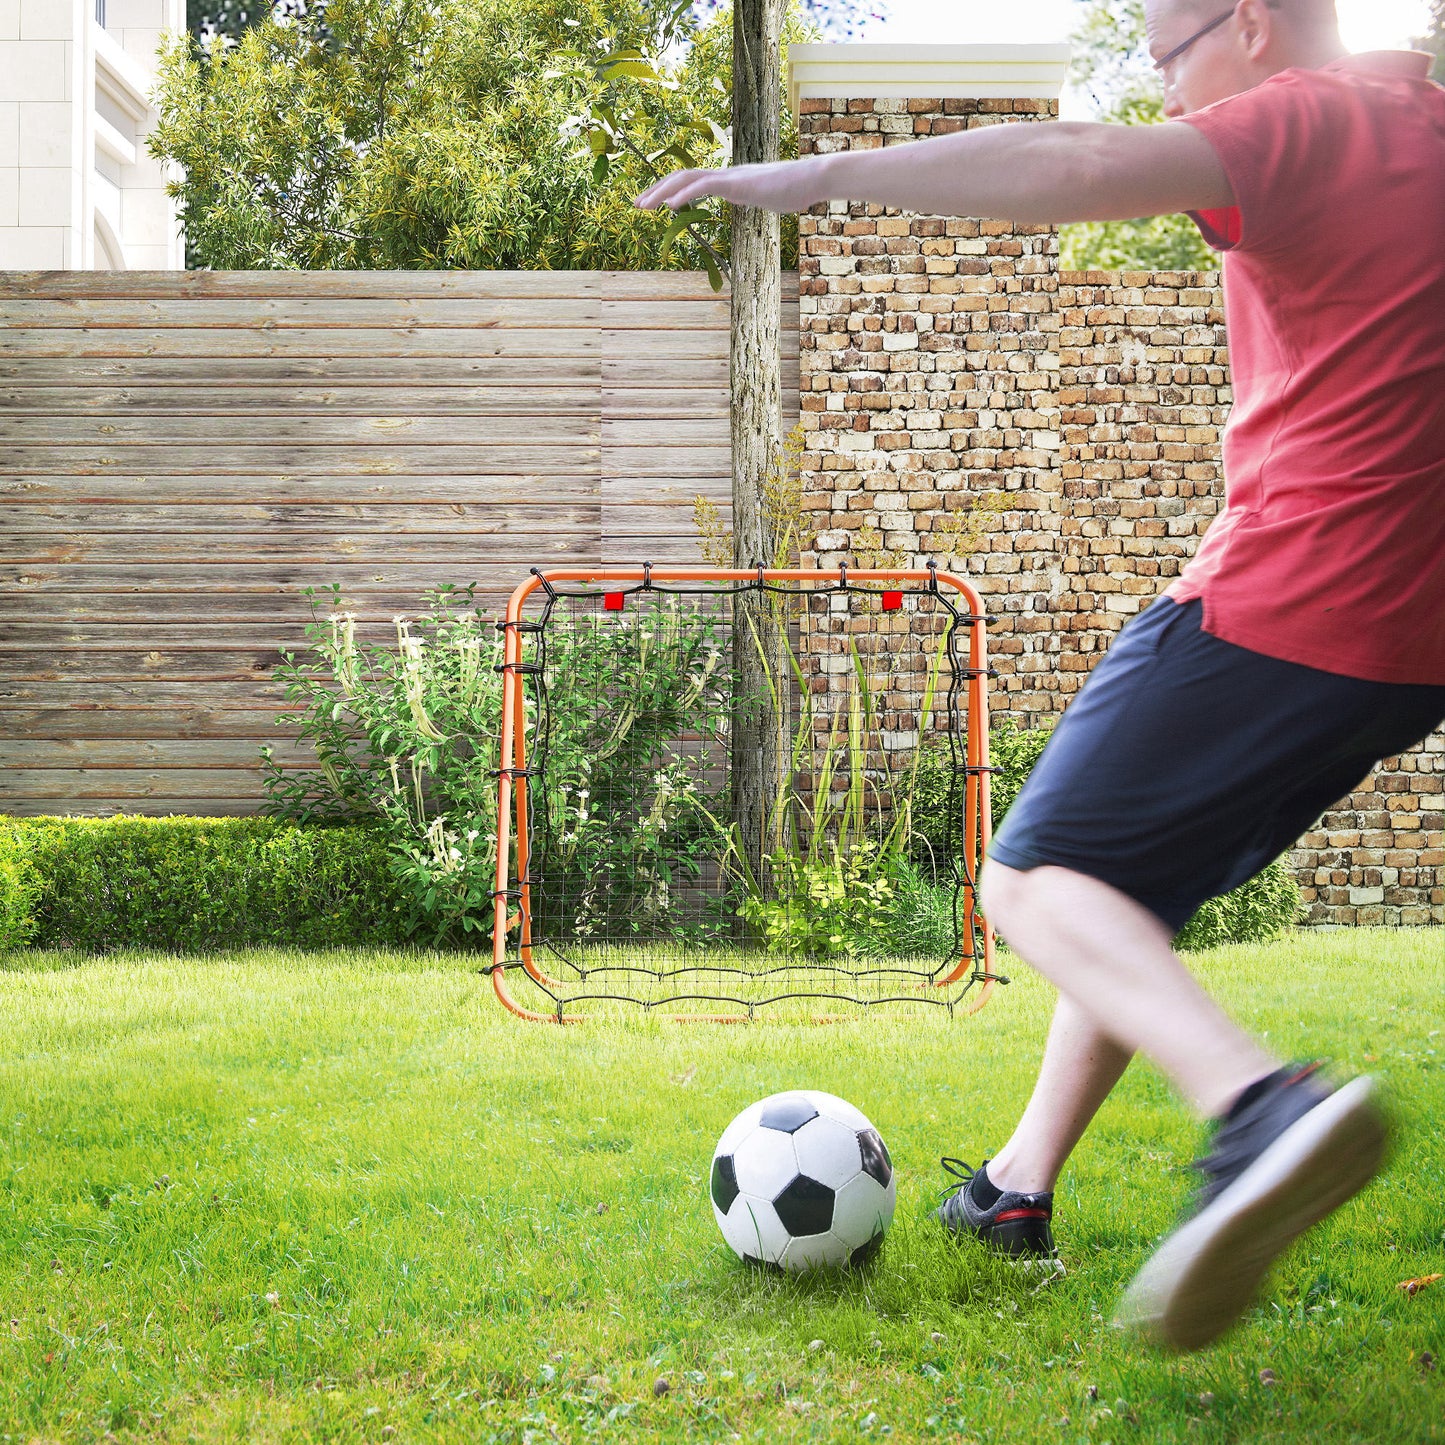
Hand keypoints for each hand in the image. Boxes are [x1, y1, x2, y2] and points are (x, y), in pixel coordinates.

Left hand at [634, 157, 828, 213]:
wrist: (812, 178)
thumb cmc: (796, 189)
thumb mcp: (768, 198)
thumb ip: (754, 198)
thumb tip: (753, 199)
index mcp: (730, 180)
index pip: (693, 181)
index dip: (670, 190)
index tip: (653, 203)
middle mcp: (725, 174)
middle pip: (682, 177)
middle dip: (656, 190)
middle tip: (636, 205)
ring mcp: (730, 176)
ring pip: (687, 179)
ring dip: (661, 192)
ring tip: (642, 206)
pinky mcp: (737, 183)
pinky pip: (704, 185)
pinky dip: (683, 194)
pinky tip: (667, 206)